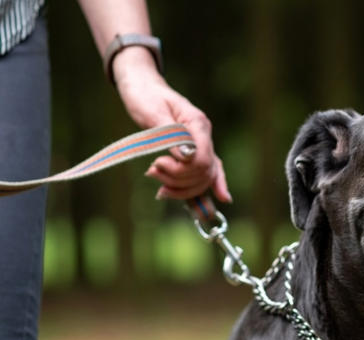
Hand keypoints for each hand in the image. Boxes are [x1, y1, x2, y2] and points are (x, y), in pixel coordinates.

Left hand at [112, 47, 230, 201]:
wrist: (142, 87)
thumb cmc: (145, 96)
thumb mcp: (153, 113)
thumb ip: (171, 136)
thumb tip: (186, 157)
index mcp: (198, 124)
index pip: (203, 158)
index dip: (182, 169)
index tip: (157, 164)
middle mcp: (204, 136)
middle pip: (204, 172)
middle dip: (178, 179)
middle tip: (151, 171)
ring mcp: (201, 146)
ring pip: (204, 179)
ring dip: (182, 188)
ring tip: (159, 186)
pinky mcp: (193, 154)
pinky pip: (204, 177)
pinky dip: (201, 193)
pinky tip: (202, 209)